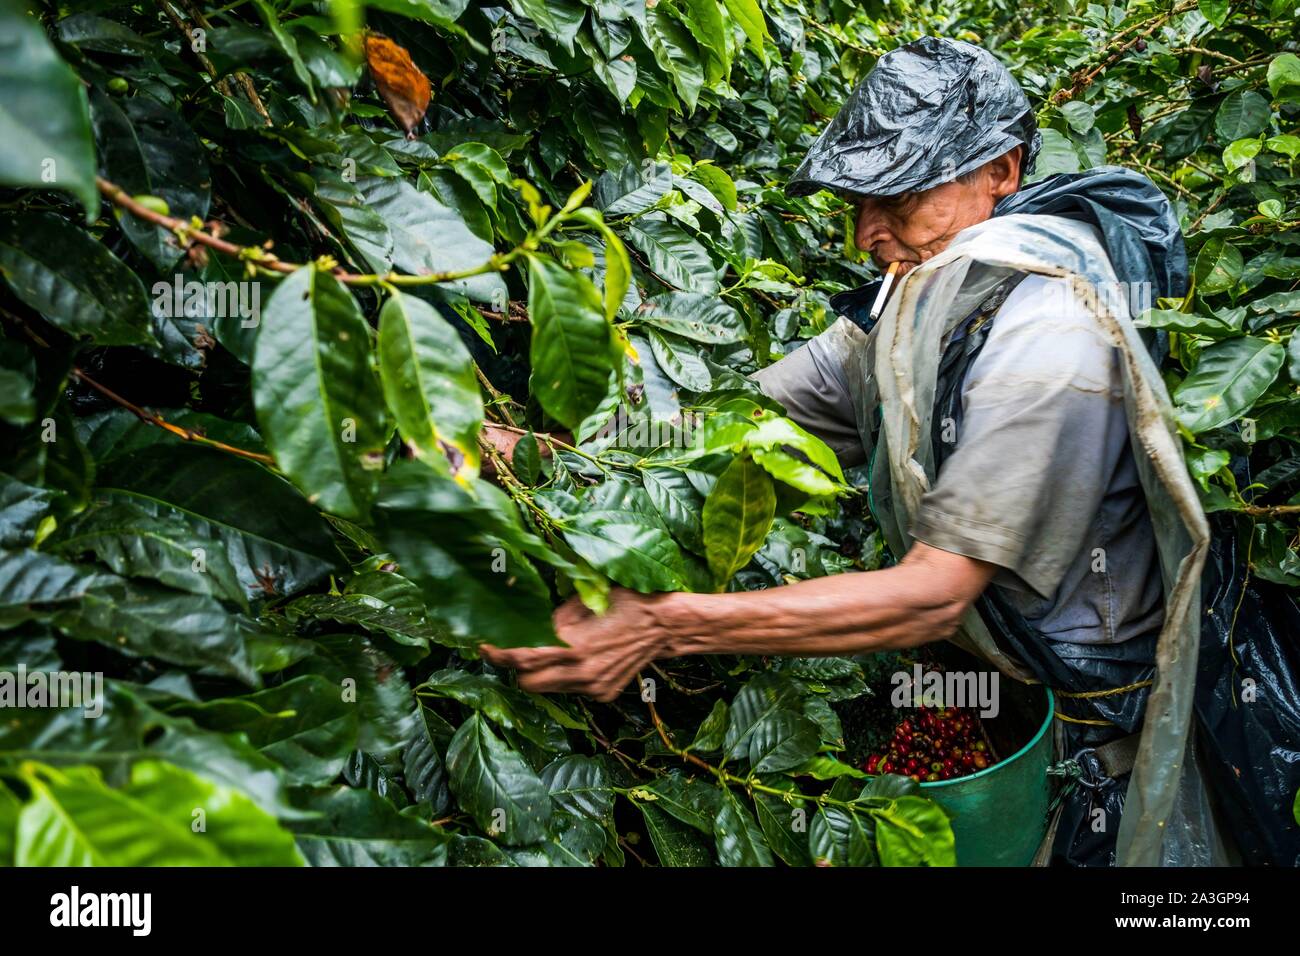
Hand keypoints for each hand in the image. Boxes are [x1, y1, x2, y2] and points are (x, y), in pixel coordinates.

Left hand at [479, 588, 674, 701]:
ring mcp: (592, 687)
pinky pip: (570, 689)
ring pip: (548, 688)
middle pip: (527, 682)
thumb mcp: (585, 599)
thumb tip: (524, 620)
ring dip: (542, 672)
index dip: (497, 653)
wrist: (665, 625)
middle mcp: (580, 672)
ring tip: (554, 650)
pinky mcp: (603, 694)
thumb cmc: (626, 601)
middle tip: (517, 647)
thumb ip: (553, 617)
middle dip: (518, 667)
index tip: (484, 645)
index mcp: (572, 645)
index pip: (521, 657)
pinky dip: (566, 676)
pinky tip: (579, 657)